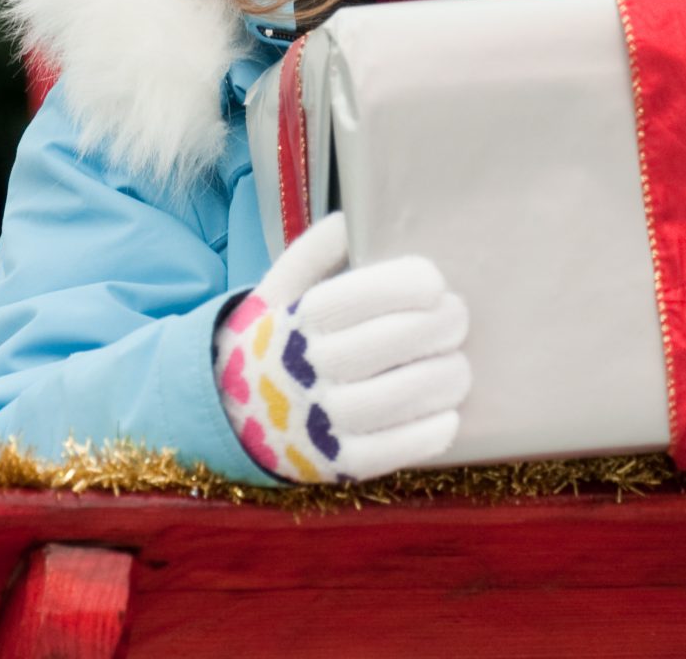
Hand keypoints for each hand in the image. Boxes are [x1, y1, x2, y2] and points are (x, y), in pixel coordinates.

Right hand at [212, 211, 469, 482]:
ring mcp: (321, 422)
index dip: (403, 285)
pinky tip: (447, 412)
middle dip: (438, 326)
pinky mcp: (337, 465)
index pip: (356, 297)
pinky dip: (431, 429)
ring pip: (400, 397)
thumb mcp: (279, 289)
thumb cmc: (274, 339)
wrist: (227, 412)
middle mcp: (305, 370)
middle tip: (457, 317)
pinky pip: (396, 450)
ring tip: (459, 365)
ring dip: (444, 377)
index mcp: (293, 320)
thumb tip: (353, 220)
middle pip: (388, 343)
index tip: (434, 282)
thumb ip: (316, 252)